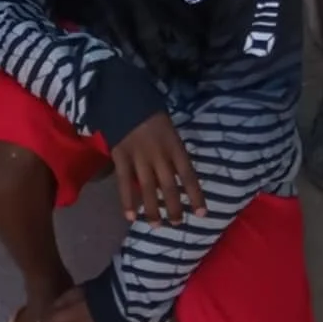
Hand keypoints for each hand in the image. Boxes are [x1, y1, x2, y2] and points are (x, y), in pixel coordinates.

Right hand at [110, 112, 205, 226]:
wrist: (124, 96)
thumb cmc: (150, 114)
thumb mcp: (169, 130)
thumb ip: (173, 153)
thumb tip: (177, 179)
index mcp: (174, 145)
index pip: (188, 175)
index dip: (195, 196)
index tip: (202, 214)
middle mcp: (159, 154)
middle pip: (169, 186)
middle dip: (174, 208)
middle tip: (177, 223)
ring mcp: (139, 156)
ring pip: (148, 189)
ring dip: (153, 210)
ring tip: (157, 226)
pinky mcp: (121, 156)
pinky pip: (124, 182)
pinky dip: (127, 201)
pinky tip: (131, 216)